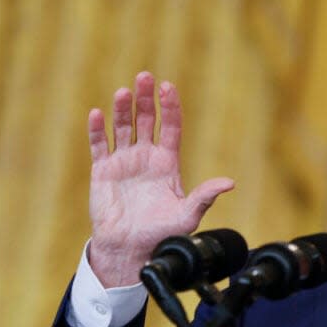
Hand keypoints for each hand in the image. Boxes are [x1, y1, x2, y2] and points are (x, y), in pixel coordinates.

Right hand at [87, 71, 234, 286]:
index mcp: (167, 162)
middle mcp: (145, 156)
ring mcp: (123, 161)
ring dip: (122, 109)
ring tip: (124, 93)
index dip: (169, 106)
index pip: (170, 126)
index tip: (168, 87)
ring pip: (122, 127)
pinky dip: (98, 130)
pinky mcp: (103, 170)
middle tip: (145, 77)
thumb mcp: (187, 215)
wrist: (130, 248)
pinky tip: (98, 115)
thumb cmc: (161, 233)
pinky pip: (99, 145)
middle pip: (146, 119)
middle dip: (146, 98)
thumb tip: (229, 183)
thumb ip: (205, 196)